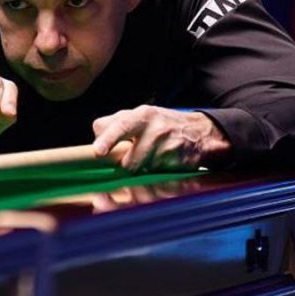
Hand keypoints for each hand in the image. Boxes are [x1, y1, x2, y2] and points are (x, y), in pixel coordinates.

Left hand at [92, 106, 230, 171]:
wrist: (199, 132)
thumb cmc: (159, 124)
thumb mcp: (136, 116)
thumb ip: (111, 125)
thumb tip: (95, 142)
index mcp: (142, 115)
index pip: (121, 126)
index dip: (108, 140)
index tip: (98, 152)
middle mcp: (157, 130)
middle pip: (129, 163)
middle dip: (127, 164)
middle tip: (134, 156)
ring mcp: (171, 149)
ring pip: (143, 173)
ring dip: (143, 171)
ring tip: (152, 157)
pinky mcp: (182, 165)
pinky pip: (159, 180)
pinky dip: (157, 177)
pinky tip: (164, 164)